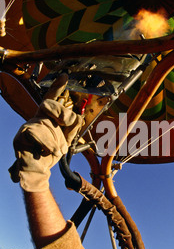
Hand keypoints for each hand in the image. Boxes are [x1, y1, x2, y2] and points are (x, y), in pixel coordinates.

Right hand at [9, 75, 83, 191]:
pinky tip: (46, 152)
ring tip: (56, 150)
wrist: (38, 172)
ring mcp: (27, 126)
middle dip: (61, 114)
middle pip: (49, 104)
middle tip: (65, 126)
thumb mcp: (66, 139)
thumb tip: (78, 117)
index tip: (65, 76)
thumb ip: (72, 127)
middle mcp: (36, 119)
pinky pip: (36, 133)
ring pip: (44, 121)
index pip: (51, 99)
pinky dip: (46, 144)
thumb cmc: (50, 154)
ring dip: (54, 139)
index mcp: (47, 118)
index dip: (57, 87)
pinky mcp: (20, 137)